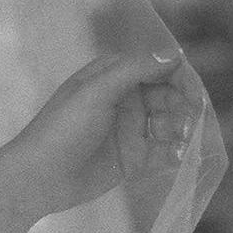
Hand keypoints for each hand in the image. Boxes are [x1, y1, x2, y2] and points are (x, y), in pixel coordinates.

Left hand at [7, 50, 198, 219]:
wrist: (39, 177)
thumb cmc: (63, 128)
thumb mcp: (95, 92)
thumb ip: (133, 70)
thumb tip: (174, 54)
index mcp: (111, 76)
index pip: (155, 67)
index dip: (178, 76)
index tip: (194, 92)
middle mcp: (123, 99)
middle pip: (168, 94)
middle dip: (184, 104)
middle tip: (192, 119)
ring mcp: (129, 129)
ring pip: (170, 122)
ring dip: (182, 128)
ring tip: (183, 139)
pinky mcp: (133, 158)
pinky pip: (164, 151)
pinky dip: (176, 151)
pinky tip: (179, 155)